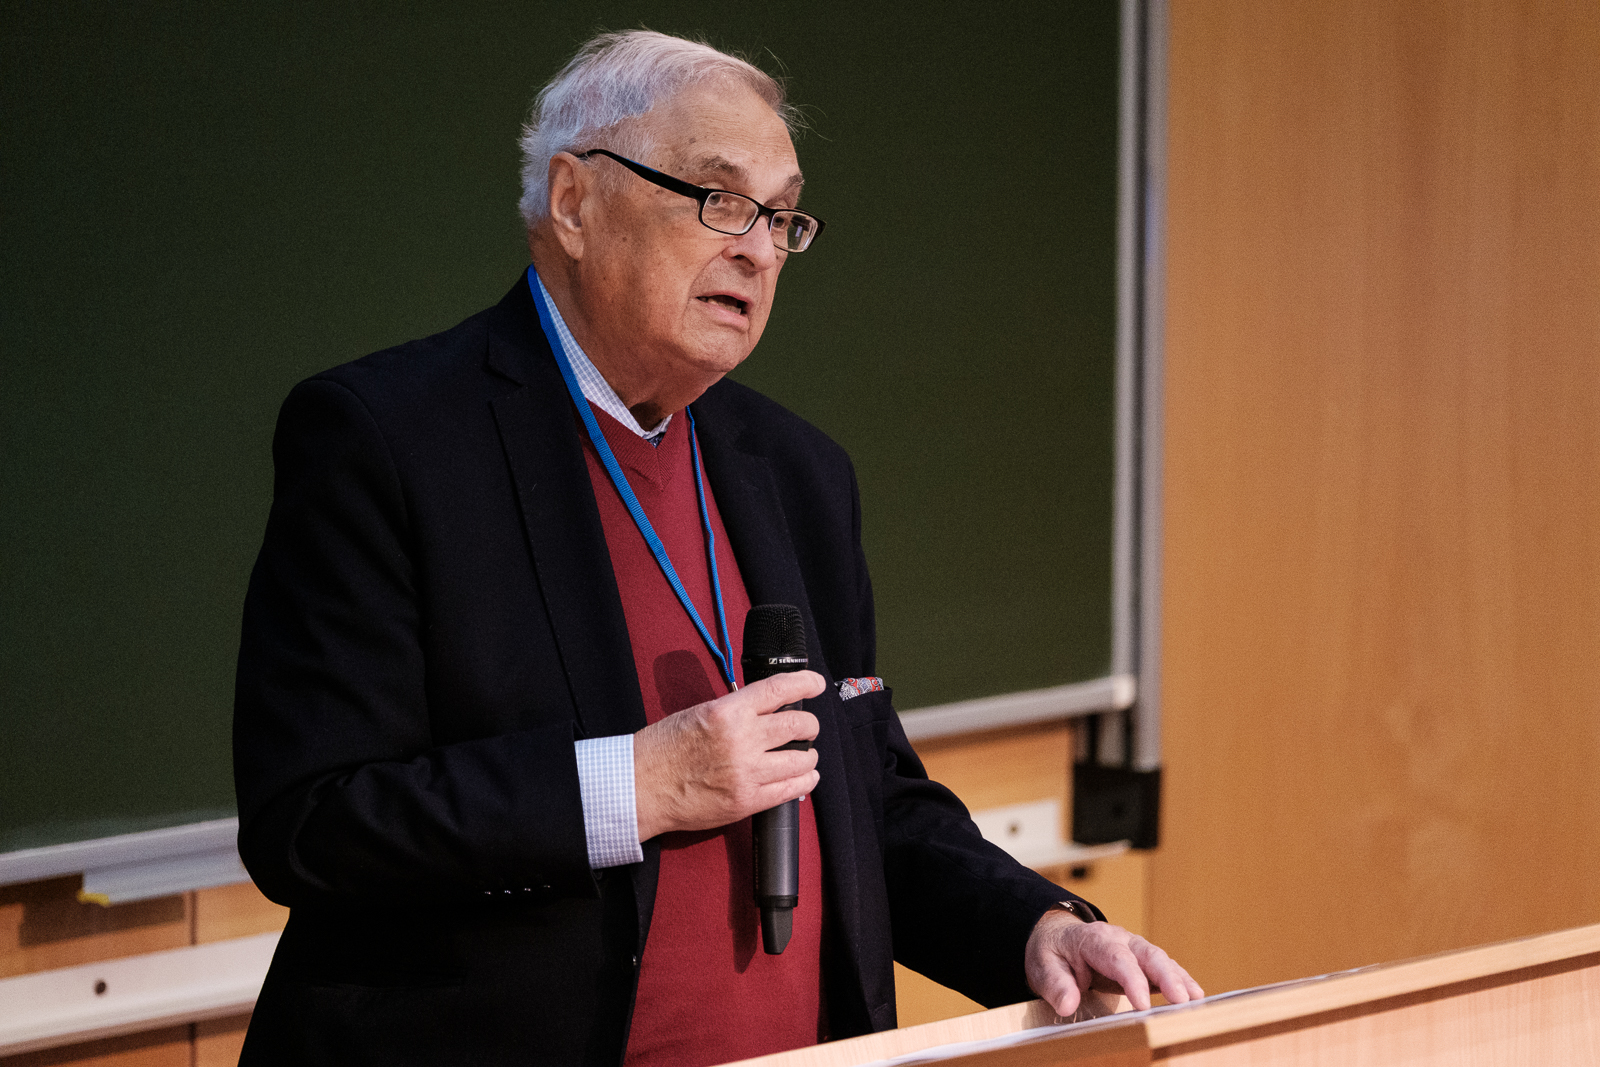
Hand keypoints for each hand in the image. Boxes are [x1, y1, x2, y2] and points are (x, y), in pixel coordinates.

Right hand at [633, 671, 824, 840]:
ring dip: (808, 755)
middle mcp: (742, 739)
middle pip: (799, 725)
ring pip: (802, 759)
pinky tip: (803, 777)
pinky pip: (791, 791)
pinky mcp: (746, 801)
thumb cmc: (662, 749)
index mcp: (727, 712)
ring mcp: (746, 772)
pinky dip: (804, 782)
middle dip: (809, 725)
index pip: (779, 689)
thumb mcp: (699, 712)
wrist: (640, 786)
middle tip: (807, 727)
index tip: (815, 684)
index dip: (806, 683)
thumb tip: (768, 708)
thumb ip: (735, 710)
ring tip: (804, 754)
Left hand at [1025, 909, 1203, 1016]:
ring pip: (1159, 959)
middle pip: (1146, 954)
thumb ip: (1056, 985)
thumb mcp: (1042, 966)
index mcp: (1093, 939)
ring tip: (1196, 1000)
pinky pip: (1163, 967)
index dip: (1132, 980)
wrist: (1056, 936)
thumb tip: (1067, 1005)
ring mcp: (1132, 946)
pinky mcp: (1140, 958)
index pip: (1116, 957)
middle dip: (1166, 976)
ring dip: (1178, 978)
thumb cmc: (1051, 952)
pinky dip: (1179, 979)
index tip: (1141, 1004)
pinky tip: (1194, 995)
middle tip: (1182, 1000)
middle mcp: (1118, 939)